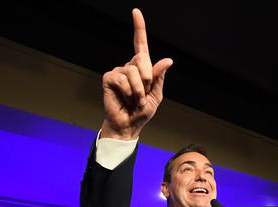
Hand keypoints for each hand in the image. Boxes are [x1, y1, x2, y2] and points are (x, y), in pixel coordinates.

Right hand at [101, 8, 172, 139]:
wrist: (129, 124)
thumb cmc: (142, 111)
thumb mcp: (156, 94)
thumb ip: (159, 77)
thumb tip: (168, 60)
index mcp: (142, 68)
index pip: (140, 44)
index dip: (139, 27)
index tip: (136, 12)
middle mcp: (129, 66)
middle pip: (142, 59)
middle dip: (147, 80)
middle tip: (143, 95)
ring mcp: (118, 71)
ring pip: (134, 72)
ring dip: (139, 91)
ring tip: (135, 100)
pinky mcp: (109, 78)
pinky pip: (123, 80)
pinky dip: (129, 93)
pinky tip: (125, 99)